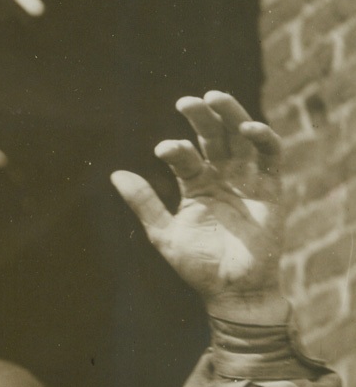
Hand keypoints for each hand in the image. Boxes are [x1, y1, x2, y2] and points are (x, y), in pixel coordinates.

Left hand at [111, 91, 288, 324]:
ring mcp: (246, 180)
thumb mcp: (163, 233)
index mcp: (195, 186)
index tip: (164, 150)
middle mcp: (221, 177)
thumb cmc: (197, 265)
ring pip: (241, 137)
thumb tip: (116, 174)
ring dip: (230, 114)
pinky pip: (269, 155)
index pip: (184, 157)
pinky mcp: (270, 188)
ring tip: (214, 97)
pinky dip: (262, 137)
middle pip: (213, 137)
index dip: (175, 150)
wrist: (230, 290)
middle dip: (201, 117)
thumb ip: (144, 203)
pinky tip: (247, 127)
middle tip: (185, 101)